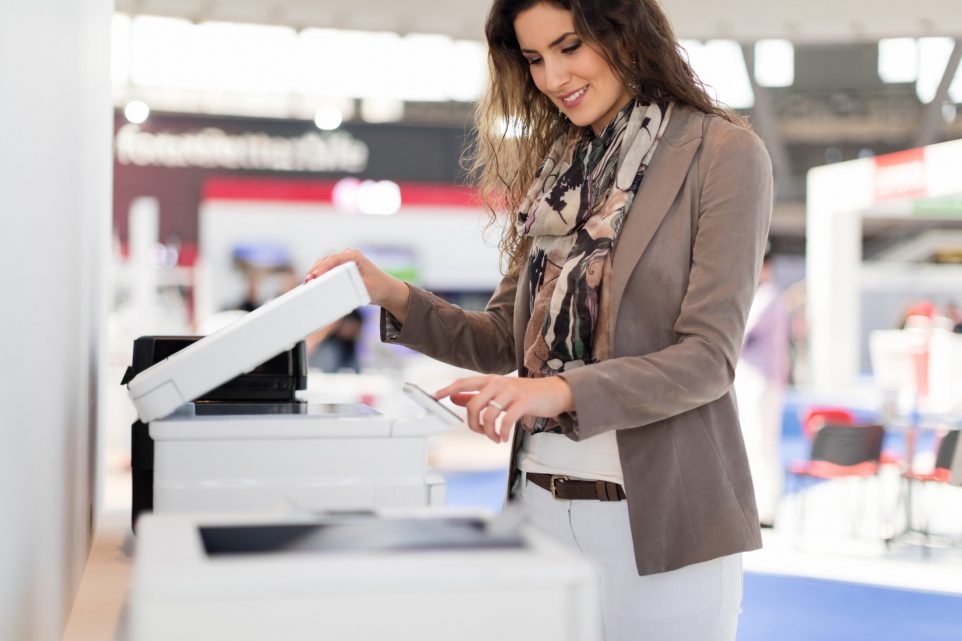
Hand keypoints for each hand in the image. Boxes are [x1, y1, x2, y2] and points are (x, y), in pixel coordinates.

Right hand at [304, 249, 409, 320]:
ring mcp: (344, 261)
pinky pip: (327, 270)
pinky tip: (312, 284)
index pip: (334, 259)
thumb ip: (352, 287)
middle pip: (326, 261)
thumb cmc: (378, 287)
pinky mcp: (341, 268)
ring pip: (324, 265)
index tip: (314, 276)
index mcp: (354, 256)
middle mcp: (348, 255)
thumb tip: (335, 289)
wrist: (386, 289)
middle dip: (315, 270)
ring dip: (315, 273)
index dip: (322, 268)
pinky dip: (319, 276)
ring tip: (307, 283)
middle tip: (307, 282)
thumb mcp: (365, 288)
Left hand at [434, 375, 574, 442]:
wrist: (554, 392)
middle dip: (472, 424)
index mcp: (489, 380)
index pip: (462, 383)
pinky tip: (503, 437)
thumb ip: (476, 395)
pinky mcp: (523, 402)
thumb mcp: (498, 392)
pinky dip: (501, 433)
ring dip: (488, 432)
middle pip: (472, 404)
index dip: (446, 390)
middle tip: (480, 432)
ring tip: (494, 437)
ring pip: (488, 414)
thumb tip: (453, 398)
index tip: (432, 397)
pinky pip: (505, 420)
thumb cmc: (524, 394)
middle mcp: (498, 383)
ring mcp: (510, 391)